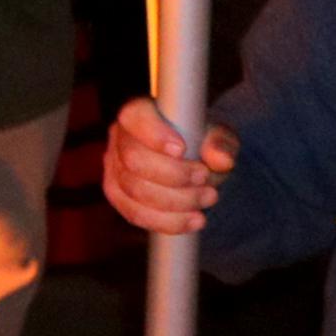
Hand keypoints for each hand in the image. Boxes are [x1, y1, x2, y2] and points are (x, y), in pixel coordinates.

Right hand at [105, 98, 237, 233]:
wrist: (192, 164)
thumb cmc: (202, 144)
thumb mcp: (218, 137)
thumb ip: (221, 143)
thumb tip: (221, 160)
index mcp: (139, 114)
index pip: (134, 118)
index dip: (154, 134)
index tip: (181, 149)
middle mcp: (119, 138)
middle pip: (134, 160)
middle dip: (174, 175)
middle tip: (205, 177)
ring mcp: (114, 168)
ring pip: (135, 191)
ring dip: (177, 201)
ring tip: (208, 198)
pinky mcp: (118, 195)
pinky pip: (135, 214)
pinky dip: (168, 221)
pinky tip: (195, 220)